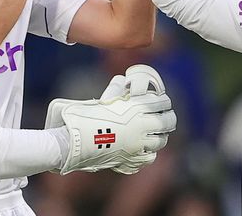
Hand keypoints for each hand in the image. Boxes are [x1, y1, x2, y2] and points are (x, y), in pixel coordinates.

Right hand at [45, 65, 175, 175]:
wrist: (73, 143)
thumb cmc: (83, 118)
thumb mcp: (100, 99)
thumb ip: (115, 90)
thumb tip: (122, 80)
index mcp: (135, 108)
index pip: (162, 102)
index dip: (164, 101)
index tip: (163, 102)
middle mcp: (141, 127)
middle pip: (167, 122)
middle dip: (169, 119)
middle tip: (167, 118)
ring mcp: (138, 146)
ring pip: (160, 142)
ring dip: (159, 137)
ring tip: (156, 135)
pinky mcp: (132, 161)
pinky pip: (149, 157)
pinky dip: (148, 153)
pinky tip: (142, 150)